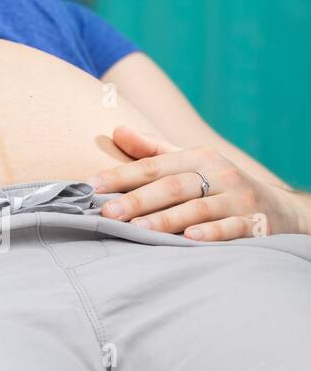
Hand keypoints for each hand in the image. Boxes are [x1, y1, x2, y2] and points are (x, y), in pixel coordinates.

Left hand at [89, 126, 300, 238]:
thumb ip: (153, 150)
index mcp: (199, 157)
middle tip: (108, 212)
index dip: (121, 175)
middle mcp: (219, 175)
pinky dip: (211, 233)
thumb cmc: (220, 185)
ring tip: (138, 229)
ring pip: (197, 209)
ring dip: (166, 219)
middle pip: (172, 187)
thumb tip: (116, 131)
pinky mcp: (256, 224)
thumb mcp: (190, 163)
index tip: (91, 186)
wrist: (279, 209)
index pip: (153, 165)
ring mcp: (238, 200)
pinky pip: (232, 229)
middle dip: (138, 200)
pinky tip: (189, 238)